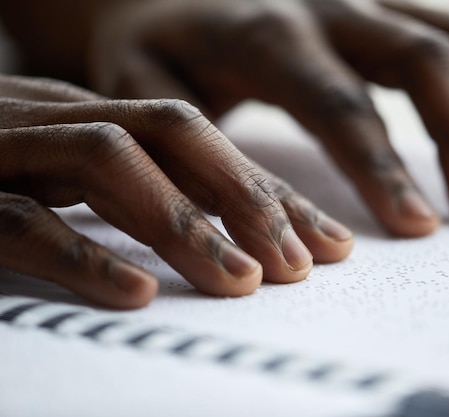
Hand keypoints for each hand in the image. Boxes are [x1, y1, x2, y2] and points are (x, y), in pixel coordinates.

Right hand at [0, 74, 352, 307]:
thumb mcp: (74, 186)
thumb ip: (137, 203)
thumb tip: (225, 247)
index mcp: (98, 123)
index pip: (204, 148)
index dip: (271, 195)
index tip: (329, 244)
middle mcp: (61, 121)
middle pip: (177, 137)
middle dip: (248, 199)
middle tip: (305, 264)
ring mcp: (5, 145)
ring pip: (110, 164)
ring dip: (185, 225)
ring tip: (244, 284)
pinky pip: (18, 217)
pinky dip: (82, 254)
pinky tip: (137, 295)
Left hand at [87, 0, 448, 236]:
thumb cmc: (155, 49)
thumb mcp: (148, 95)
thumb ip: (200, 156)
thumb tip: (261, 233)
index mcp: (266, 32)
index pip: (340, 103)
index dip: (384, 167)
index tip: (421, 226)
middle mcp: (330, 3)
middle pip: (425, 60)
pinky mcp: (390, 7)